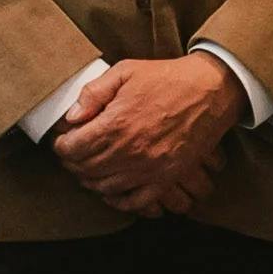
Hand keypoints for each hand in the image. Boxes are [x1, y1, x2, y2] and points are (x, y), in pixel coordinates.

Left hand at [54, 53, 241, 216]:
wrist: (210, 90)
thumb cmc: (167, 78)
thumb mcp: (125, 72)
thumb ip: (93, 94)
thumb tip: (71, 117)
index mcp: (115, 124)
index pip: (73, 148)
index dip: (61, 145)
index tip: (62, 140)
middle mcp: (129, 151)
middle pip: (86, 169)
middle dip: (73, 163)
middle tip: (72, 154)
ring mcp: (149, 168)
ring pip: (105, 188)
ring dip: (91, 180)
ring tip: (88, 169)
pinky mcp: (166, 177)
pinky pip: (136, 201)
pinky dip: (119, 201)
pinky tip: (112, 192)